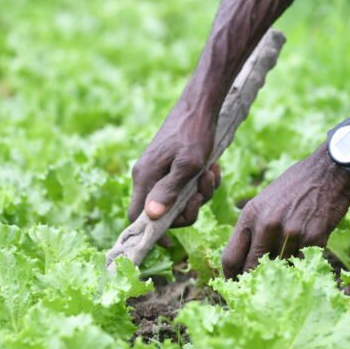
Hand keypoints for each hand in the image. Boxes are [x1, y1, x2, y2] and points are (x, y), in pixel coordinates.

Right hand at [129, 106, 220, 227]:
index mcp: (145, 177)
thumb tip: (151, 217)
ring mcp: (160, 171)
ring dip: (200, 193)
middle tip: (203, 191)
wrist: (201, 105)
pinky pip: (186, 187)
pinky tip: (213, 168)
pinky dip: (202, 182)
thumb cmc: (194, 132)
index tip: (170, 243)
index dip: (150, 234)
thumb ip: (169, 191)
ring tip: (211, 173)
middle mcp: (148, 176)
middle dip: (189, 208)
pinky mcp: (172, 166)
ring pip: (179, 200)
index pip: (136, 217)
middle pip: (163, 212)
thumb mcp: (188, 165)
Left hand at [222, 149, 349, 277]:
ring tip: (287, 262)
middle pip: (251, 268)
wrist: (329, 171)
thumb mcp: (263, 201)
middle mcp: (267, 225)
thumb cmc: (294, 185)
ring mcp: (291, 233)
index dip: (230, 276)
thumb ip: (253, 227)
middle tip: (256, 289)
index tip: (234, 285)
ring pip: (279, 267)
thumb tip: (244, 257)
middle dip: (253, 280)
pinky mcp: (314, 238)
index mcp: (250, 215)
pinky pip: (303, 262)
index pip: (230, 256)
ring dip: (282, 269)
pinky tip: (305, 251)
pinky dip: (302, 261)